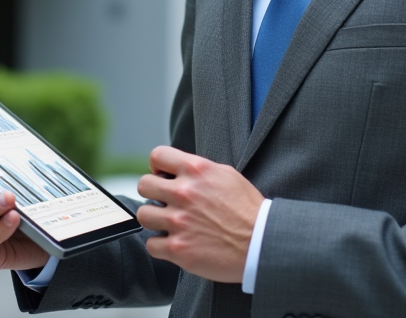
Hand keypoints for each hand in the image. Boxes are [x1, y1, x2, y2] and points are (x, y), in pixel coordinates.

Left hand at [135, 146, 263, 282]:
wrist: (262, 243)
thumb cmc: (248, 210)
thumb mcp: (227, 175)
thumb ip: (199, 169)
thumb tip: (178, 168)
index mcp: (197, 171)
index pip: (157, 156)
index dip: (157, 166)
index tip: (163, 176)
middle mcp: (184, 193)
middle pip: (144, 185)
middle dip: (153, 194)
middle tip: (166, 202)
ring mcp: (179, 221)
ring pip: (143, 215)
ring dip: (155, 220)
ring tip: (171, 224)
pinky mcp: (178, 248)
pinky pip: (151, 244)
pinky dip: (160, 246)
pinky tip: (175, 242)